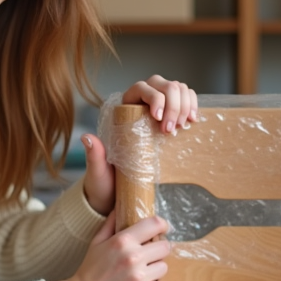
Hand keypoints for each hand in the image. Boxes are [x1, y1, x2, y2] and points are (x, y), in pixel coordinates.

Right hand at [48, 213, 169, 280]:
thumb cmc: (89, 272)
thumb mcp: (96, 243)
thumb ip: (110, 224)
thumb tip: (119, 207)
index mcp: (122, 241)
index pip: (155, 224)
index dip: (162, 226)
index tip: (162, 230)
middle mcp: (133, 257)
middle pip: (165, 247)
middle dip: (158, 251)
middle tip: (148, 257)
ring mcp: (139, 278)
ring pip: (164, 268)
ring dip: (155, 271)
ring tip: (141, 275)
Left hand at [81, 75, 199, 215]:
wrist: (120, 195)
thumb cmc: (107, 181)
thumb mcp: (99, 171)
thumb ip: (94, 156)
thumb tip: (87, 138)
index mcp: (124, 109)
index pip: (142, 88)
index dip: (155, 97)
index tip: (159, 118)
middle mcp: (142, 104)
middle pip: (164, 85)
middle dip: (173, 103)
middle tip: (172, 129)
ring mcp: (160, 109)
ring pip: (178, 89)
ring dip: (184, 104)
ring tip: (182, 126)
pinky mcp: (173, 117)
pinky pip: (187, 100)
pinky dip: (193, 105)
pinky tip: (193, 120)